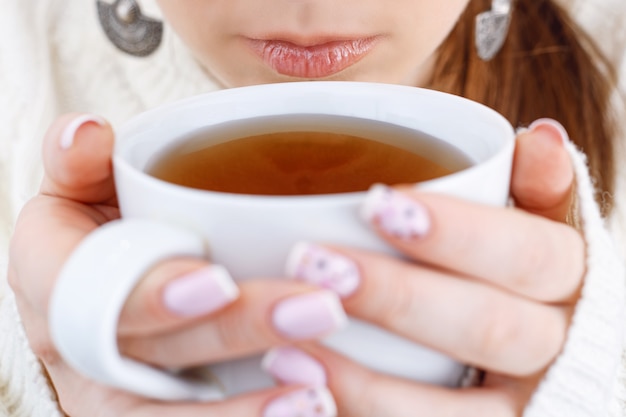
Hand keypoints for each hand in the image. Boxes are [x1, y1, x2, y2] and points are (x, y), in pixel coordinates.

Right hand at [8, 114, 342, 415]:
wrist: (96, 286)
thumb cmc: (97, 229)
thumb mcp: (78, 186)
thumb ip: (80, 161)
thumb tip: (86, 131)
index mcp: (50, 280)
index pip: (93, 293)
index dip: (153, 295)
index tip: (220, 282)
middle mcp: (74, 349)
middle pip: (154, 352)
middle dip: (236, 333)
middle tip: (318, 309)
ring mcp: (112, 392)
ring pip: (170, 415)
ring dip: (246, 407)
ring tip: (319, 391)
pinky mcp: (149, 413)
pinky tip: (307, 409)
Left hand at [271, 119, 579, 415]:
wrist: (550, 354)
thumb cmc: (525, 273)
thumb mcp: (541, 224)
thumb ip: (540, 187)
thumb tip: (539, 136)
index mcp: (569, 280)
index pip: (524, 253)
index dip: (455, 232)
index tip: (375, 204)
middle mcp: (554, 348)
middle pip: (484, 326)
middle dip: (398, 297)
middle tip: (313, 263)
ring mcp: (521, 406)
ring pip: (456, 410)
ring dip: (369, 385)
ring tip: (285, 352)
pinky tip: (310, 398)